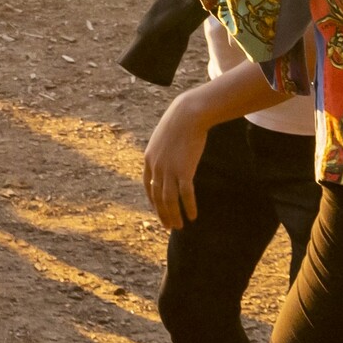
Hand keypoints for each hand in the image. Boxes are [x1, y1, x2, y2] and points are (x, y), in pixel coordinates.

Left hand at [143, 89, 215, 230]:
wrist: (187, 115)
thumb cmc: (178, 123)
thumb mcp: (164, 138)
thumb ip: (162, 151)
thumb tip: (167, 158)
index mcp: (149, 159)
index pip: (148, 186)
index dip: (153, 202)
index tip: (159, 212)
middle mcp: (156, 167)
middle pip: (158, 197)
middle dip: (163, 214)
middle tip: (170, 226)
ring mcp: (169, 170)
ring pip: (169, 200)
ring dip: (174, 216)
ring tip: (180, 226)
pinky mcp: (184, 171)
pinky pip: (185, 195)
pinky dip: (188, 207)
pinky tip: (193, 216)